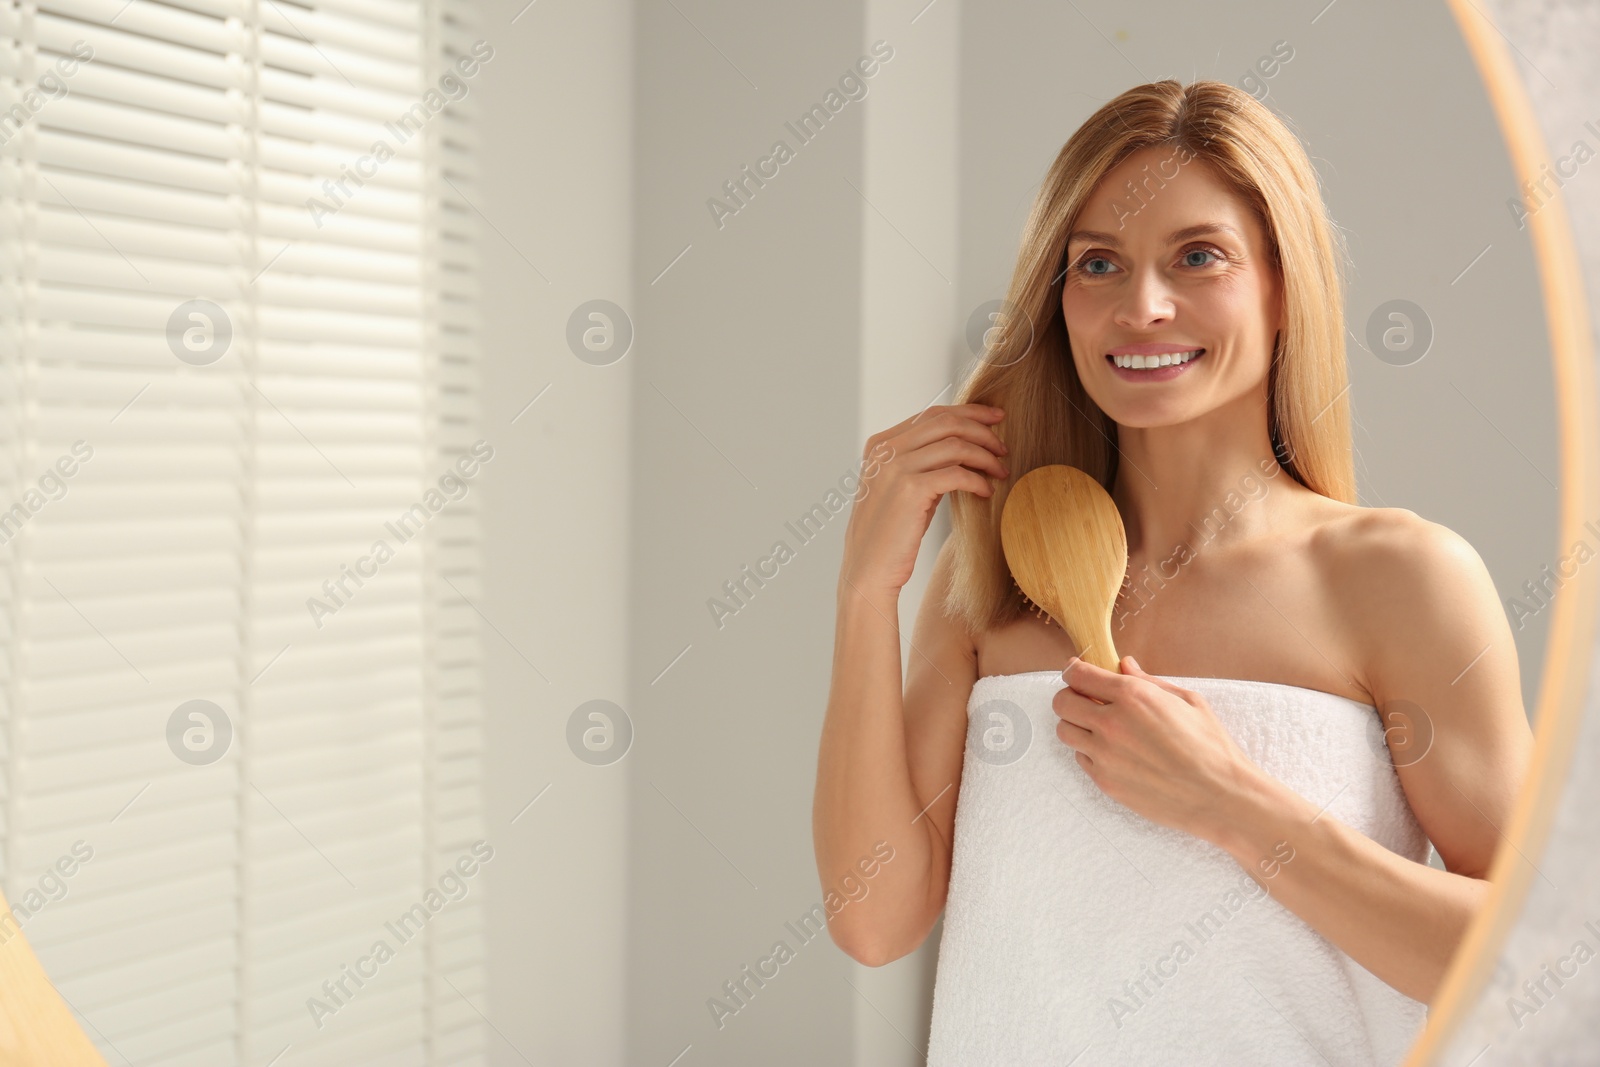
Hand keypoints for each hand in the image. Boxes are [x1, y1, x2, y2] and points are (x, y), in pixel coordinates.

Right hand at [838, 403, 1009, 598]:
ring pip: (955, 445)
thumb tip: (964, 445)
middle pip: (946, 423)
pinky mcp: (910, 489)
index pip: (932, 414)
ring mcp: (895, 468)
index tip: (995, 418)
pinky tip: (987, 491)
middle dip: (982, 430)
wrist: (868, 572)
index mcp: (880, 445)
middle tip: (1004, 446)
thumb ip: (923, 462)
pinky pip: (957, 474)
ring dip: (985, 456)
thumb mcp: (902, 488)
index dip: (969, 413)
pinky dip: (978, 480)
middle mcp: (885, 450)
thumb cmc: (891, 535)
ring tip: (1001, 471)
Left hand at [1052, 655, 1263, 842]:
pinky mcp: (1105, 782)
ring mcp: (1105, 755)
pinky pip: (1081, 758)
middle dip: (1070, 697)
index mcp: (1132, 696)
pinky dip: (1090, 752)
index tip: (1078, 673)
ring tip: (1099, 727)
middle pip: (1061, 702)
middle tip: (1087, 700)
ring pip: (1065, 731)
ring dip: (1076, 725)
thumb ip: (1148, 681)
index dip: (1074, 671)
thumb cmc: (1211, 747)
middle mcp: (1111, 724)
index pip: (1077, 675)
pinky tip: (1114, 752)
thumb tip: (1125, 665)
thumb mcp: (1187, 700)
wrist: (1221, 796)